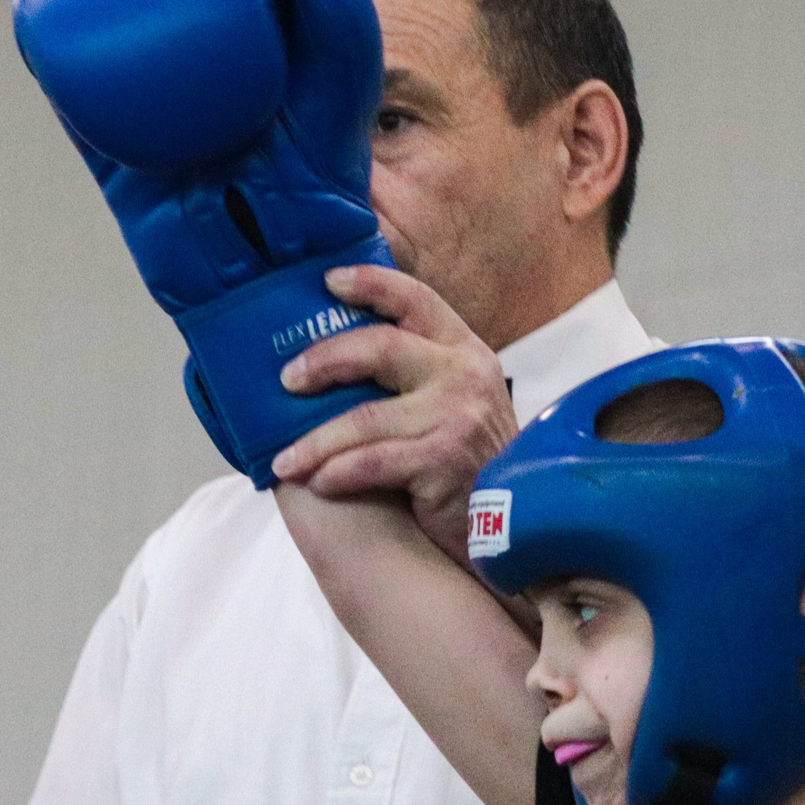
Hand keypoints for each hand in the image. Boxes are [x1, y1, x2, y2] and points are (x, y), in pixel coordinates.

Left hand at [271, 264, 517, 563]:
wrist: (520, 522)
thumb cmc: (470, 463)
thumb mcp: (457, 403)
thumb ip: (416, 377)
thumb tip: (336, 363)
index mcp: (464, 351)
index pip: (416, 299)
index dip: (372, 283)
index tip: (329, 281)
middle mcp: (465, 374)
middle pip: (381, 347)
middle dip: (325, 360)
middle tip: (287, 380)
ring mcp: (458, 417)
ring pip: (365, 418)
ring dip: (316, 441)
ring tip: (284, 460)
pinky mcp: (445, 460)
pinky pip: (372, 463)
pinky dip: (337, 473)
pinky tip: (316, 483)